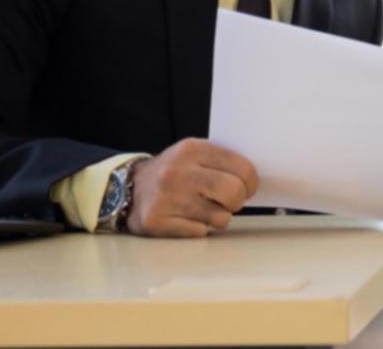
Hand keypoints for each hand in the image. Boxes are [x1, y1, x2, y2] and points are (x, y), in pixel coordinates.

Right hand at [126, 138, 258, 237]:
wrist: (128, 188)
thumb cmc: (172, 172)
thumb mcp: (192, 154)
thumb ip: (221, 160)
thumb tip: (254, 178)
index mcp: (192, 149)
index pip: (242, 168)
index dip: (252, 182)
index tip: (249, 188)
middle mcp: (178, 172)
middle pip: (233, 192)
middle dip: (238, 201)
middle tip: (231, 202)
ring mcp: (167, 198)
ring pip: (220, 217)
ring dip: (220, 217)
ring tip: (207, 209)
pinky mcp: (158, 222)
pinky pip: (200, 232)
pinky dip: (200, 228)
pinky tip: (188, 218)